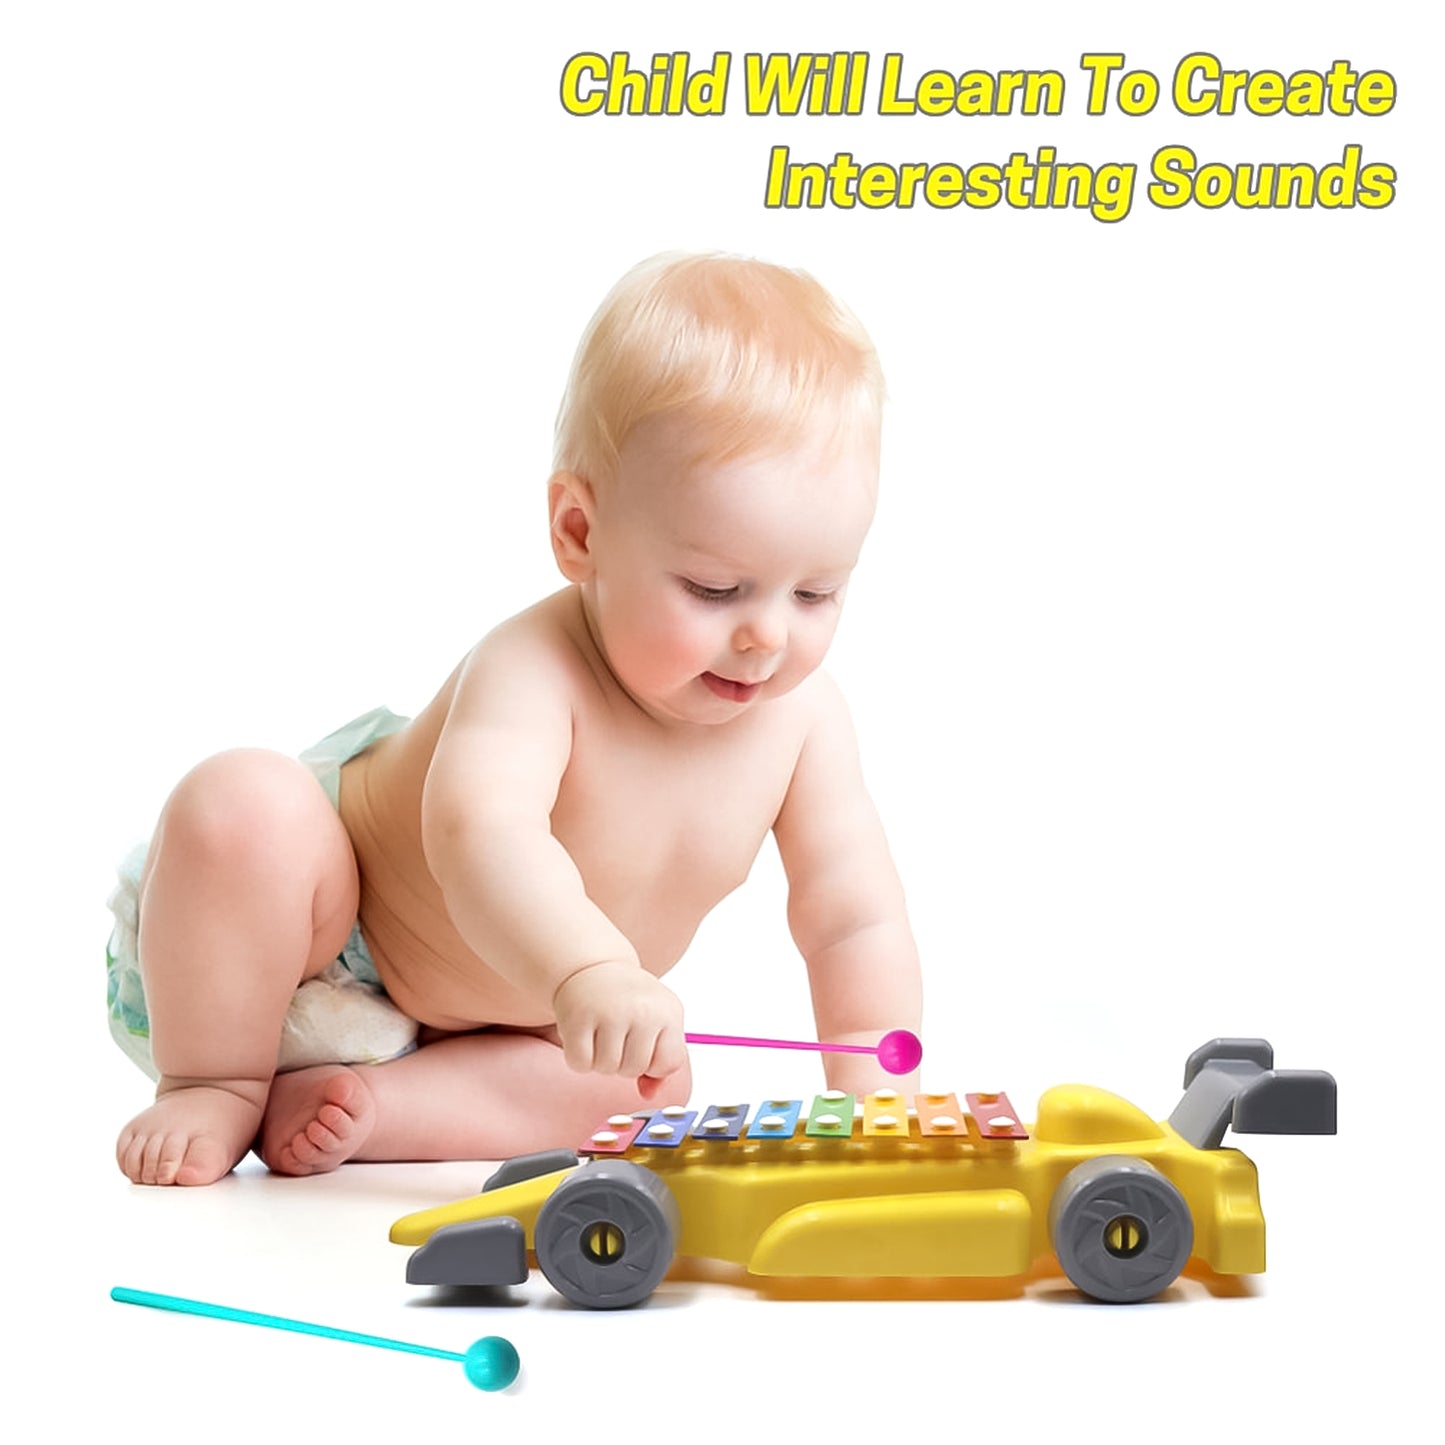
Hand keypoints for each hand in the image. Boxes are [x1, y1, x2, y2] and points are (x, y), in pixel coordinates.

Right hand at [552, 961, 686, 1084]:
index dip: (653, 1064)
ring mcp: (610, 1011)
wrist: (593, 967)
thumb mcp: (657, 1021)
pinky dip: (579, 1059)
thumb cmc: (630, 1001)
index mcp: (668, 1011)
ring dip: (601, 1061)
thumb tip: (649, 1095)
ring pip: (606, 1068)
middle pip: (633, 1069)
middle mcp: (641, 1009)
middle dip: (623, 1062)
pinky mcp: (578, 1016)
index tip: (644, 1045)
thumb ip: (661, 1060)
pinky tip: (583, 1037)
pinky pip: (580, 1063)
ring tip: (601, 1036)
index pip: (667, 1064)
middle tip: (617, 1038)